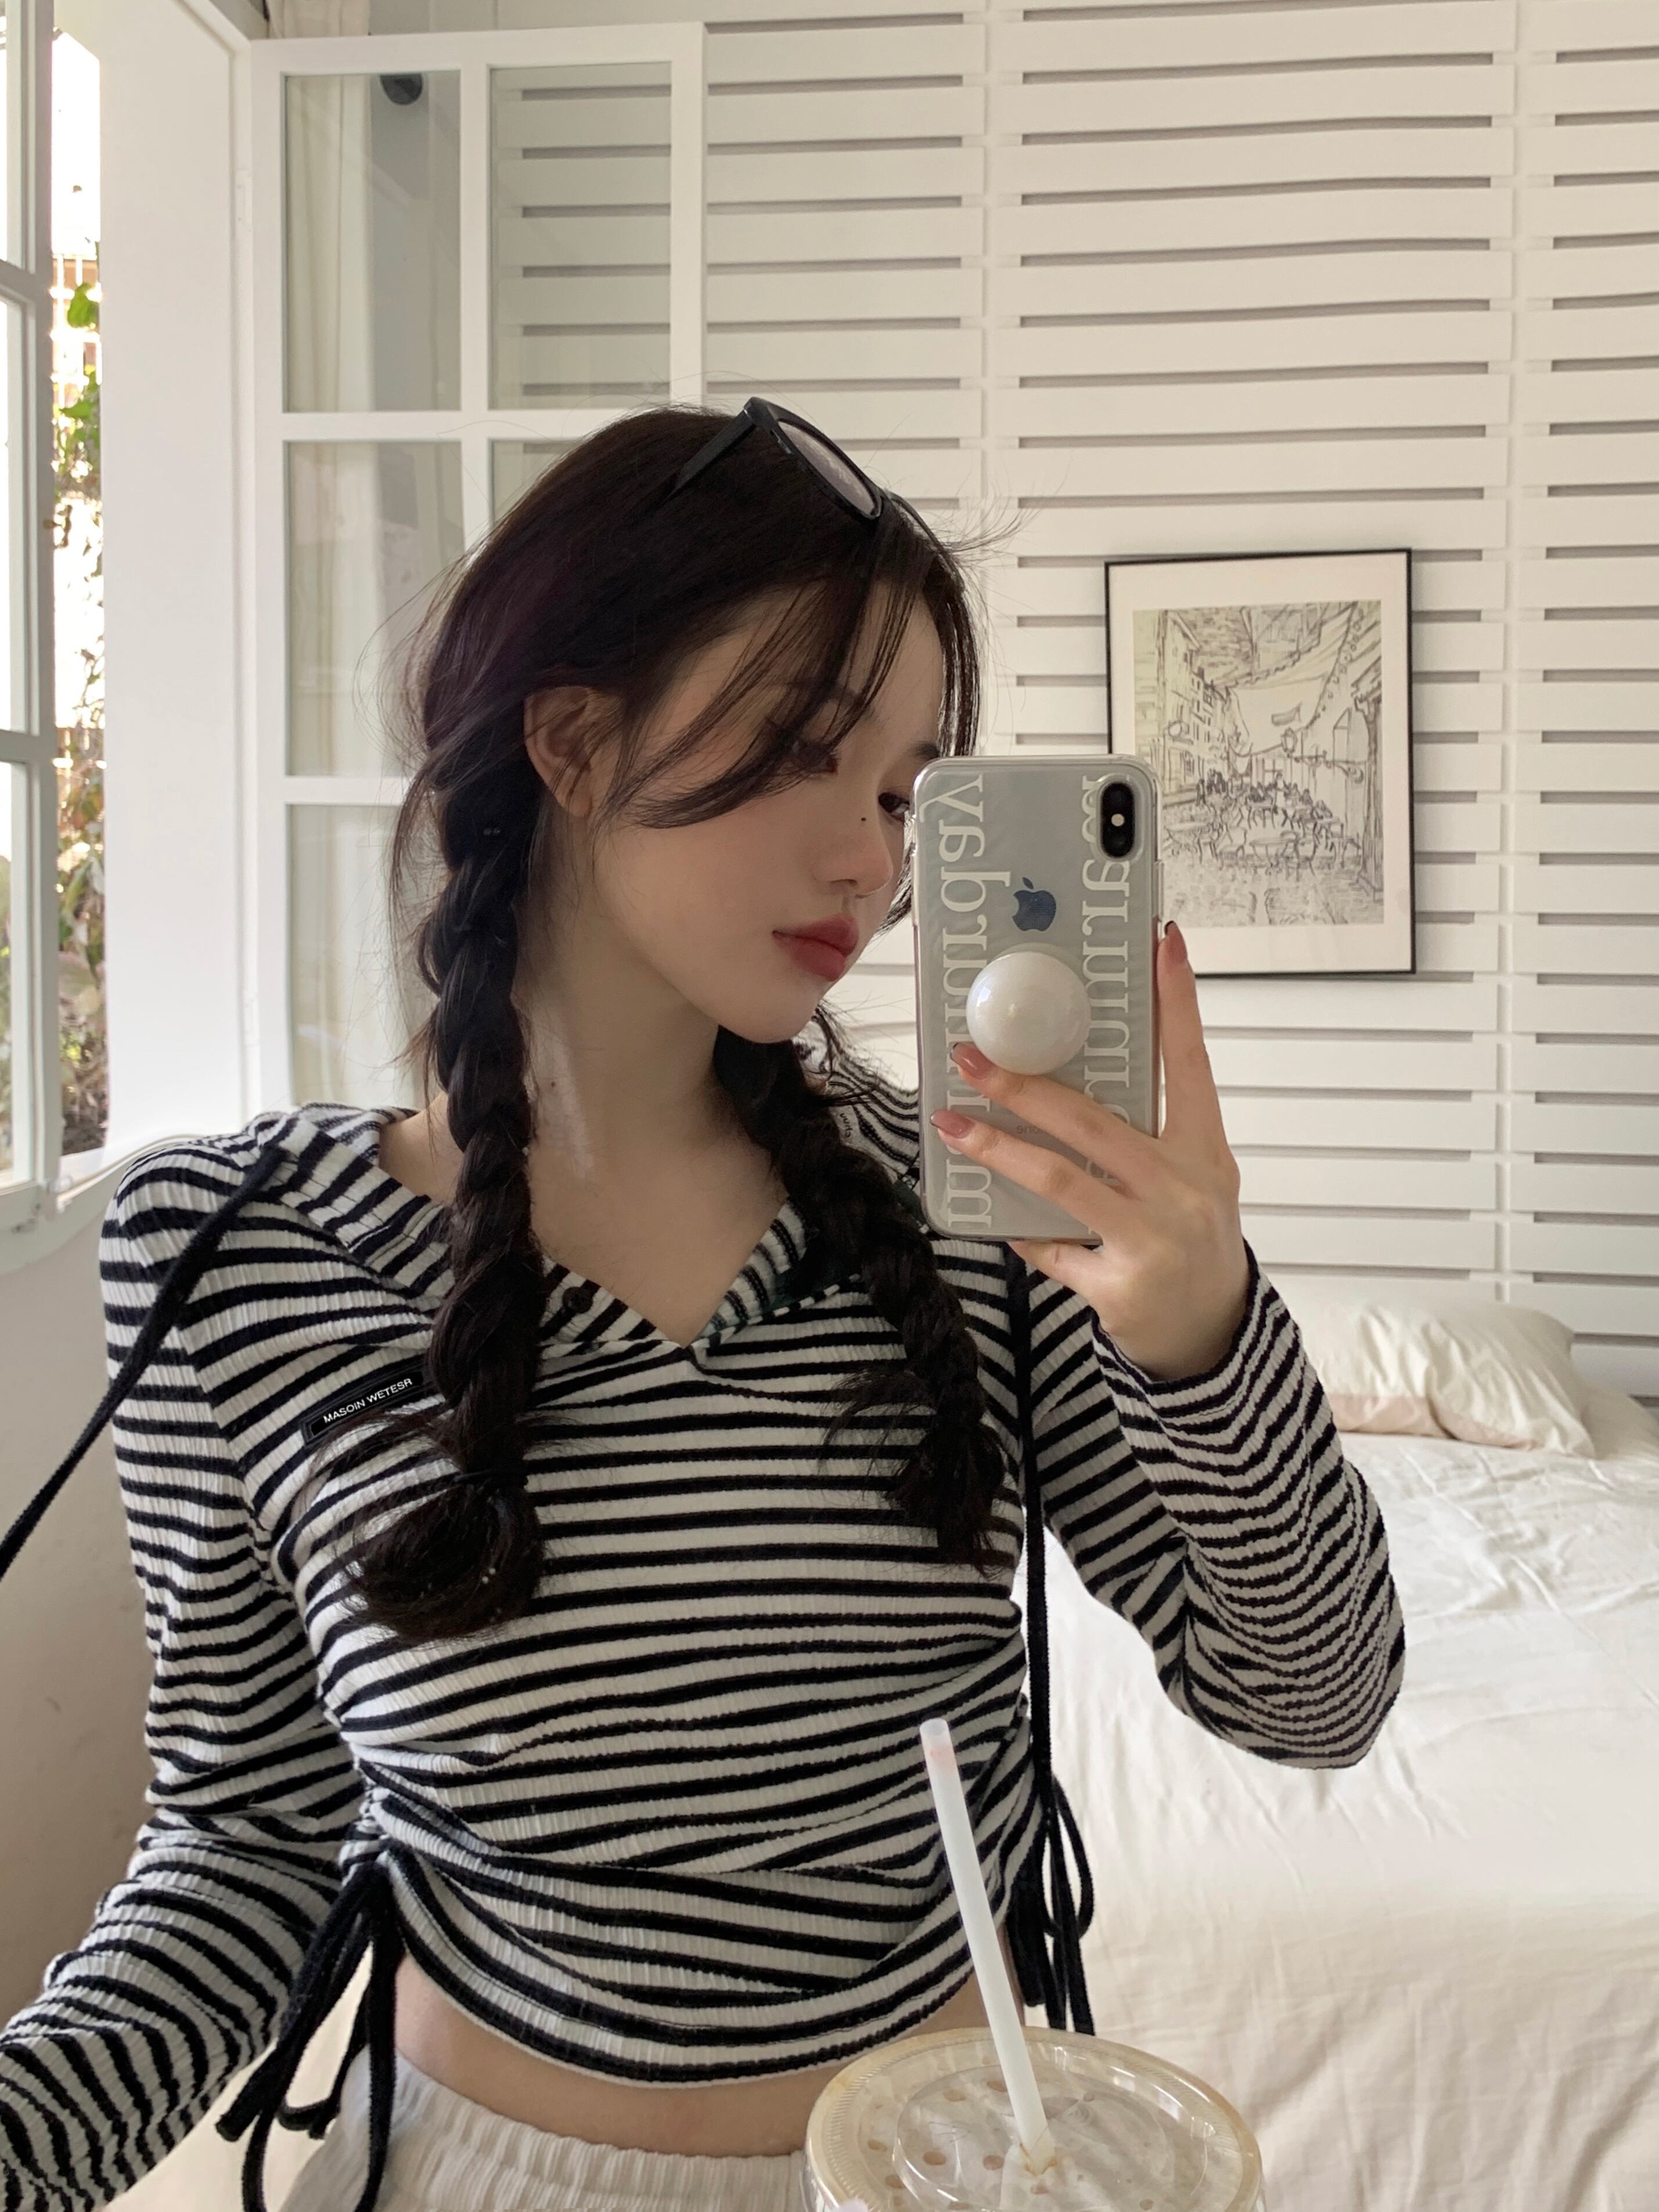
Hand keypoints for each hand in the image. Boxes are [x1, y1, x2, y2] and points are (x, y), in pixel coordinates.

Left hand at [929, 921, 1249, 1380]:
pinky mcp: (1120, 1285)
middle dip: (1026, 1086)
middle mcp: (1184, 1187)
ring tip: (952, 1124)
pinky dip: (1023, 1232)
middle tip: (974, 1057)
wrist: (1212, 1335)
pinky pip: (1051, 1248)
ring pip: (1061, 1180)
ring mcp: (1154, 1237)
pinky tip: (998, 1220)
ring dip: (999, 1149)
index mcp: (1205, 1150)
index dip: (1178, 1001)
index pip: (1191, 1062)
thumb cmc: (1191, 1241)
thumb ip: (1142, 1136)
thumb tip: (1065, 1081)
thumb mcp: (1189, 1179)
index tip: (1162, 943)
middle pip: (1094, 1122)